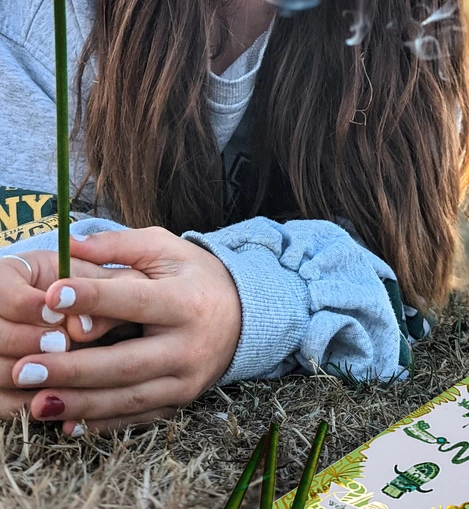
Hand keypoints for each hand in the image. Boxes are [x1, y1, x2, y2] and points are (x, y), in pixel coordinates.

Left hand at [12, 227, 241, 436]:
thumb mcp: (165, 248)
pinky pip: (135, 418)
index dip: (95, 299)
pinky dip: (100, 423)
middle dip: (73, 369)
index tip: (52, 295)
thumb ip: (119, 246)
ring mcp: (185, 380)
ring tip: (35, 401)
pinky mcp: (179, 402)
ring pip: (127, 398)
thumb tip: (71, 246)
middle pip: (126, 363)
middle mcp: (188, 345)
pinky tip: (66, 423)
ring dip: (78, 403)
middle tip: (25, 369)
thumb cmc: (193, 276)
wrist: (242, 314)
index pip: (136, 301)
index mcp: (186, 301)